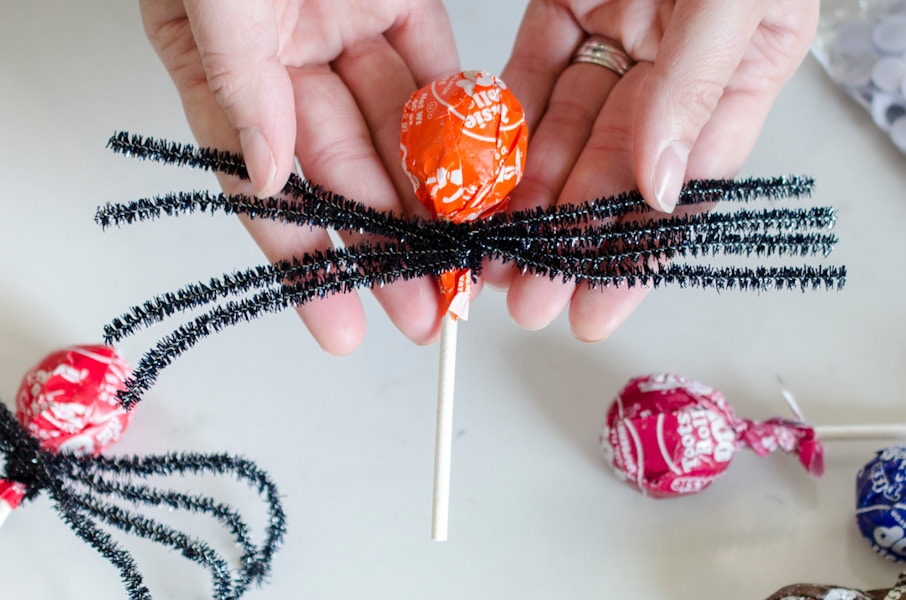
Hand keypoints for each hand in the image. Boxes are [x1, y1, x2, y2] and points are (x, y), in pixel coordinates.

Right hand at [140, 0, 458, 353]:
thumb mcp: (214, 1)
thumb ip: (236, 79)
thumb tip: (265, 174)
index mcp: (224, 71)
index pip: (266, 188)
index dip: (304, 262)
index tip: (339, 327)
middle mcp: (289, 65)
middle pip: (344, 173)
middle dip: (385, 247)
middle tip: (424, 310)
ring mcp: (346, 33)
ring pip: (396, 132)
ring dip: (432, 200)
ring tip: (462, 262)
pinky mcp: (399, 0)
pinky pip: (436, 69)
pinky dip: (461, 121)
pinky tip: (480, 179)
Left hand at [485, 0, 818, 340]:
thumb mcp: (734, 1)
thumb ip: (695, 86)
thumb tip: (658, 183)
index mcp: (741, 73)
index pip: (684, 186)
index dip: (638, 252)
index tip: (596, 308)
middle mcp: (673, 69)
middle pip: (615, 171)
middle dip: (569, 239)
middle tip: (530, 295)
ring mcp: (616, 39)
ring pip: (565, 133)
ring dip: (528, 196)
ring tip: (497, 253)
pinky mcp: (565, 5)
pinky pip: (531, 73)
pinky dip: (507, 125)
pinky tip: (488, 177)